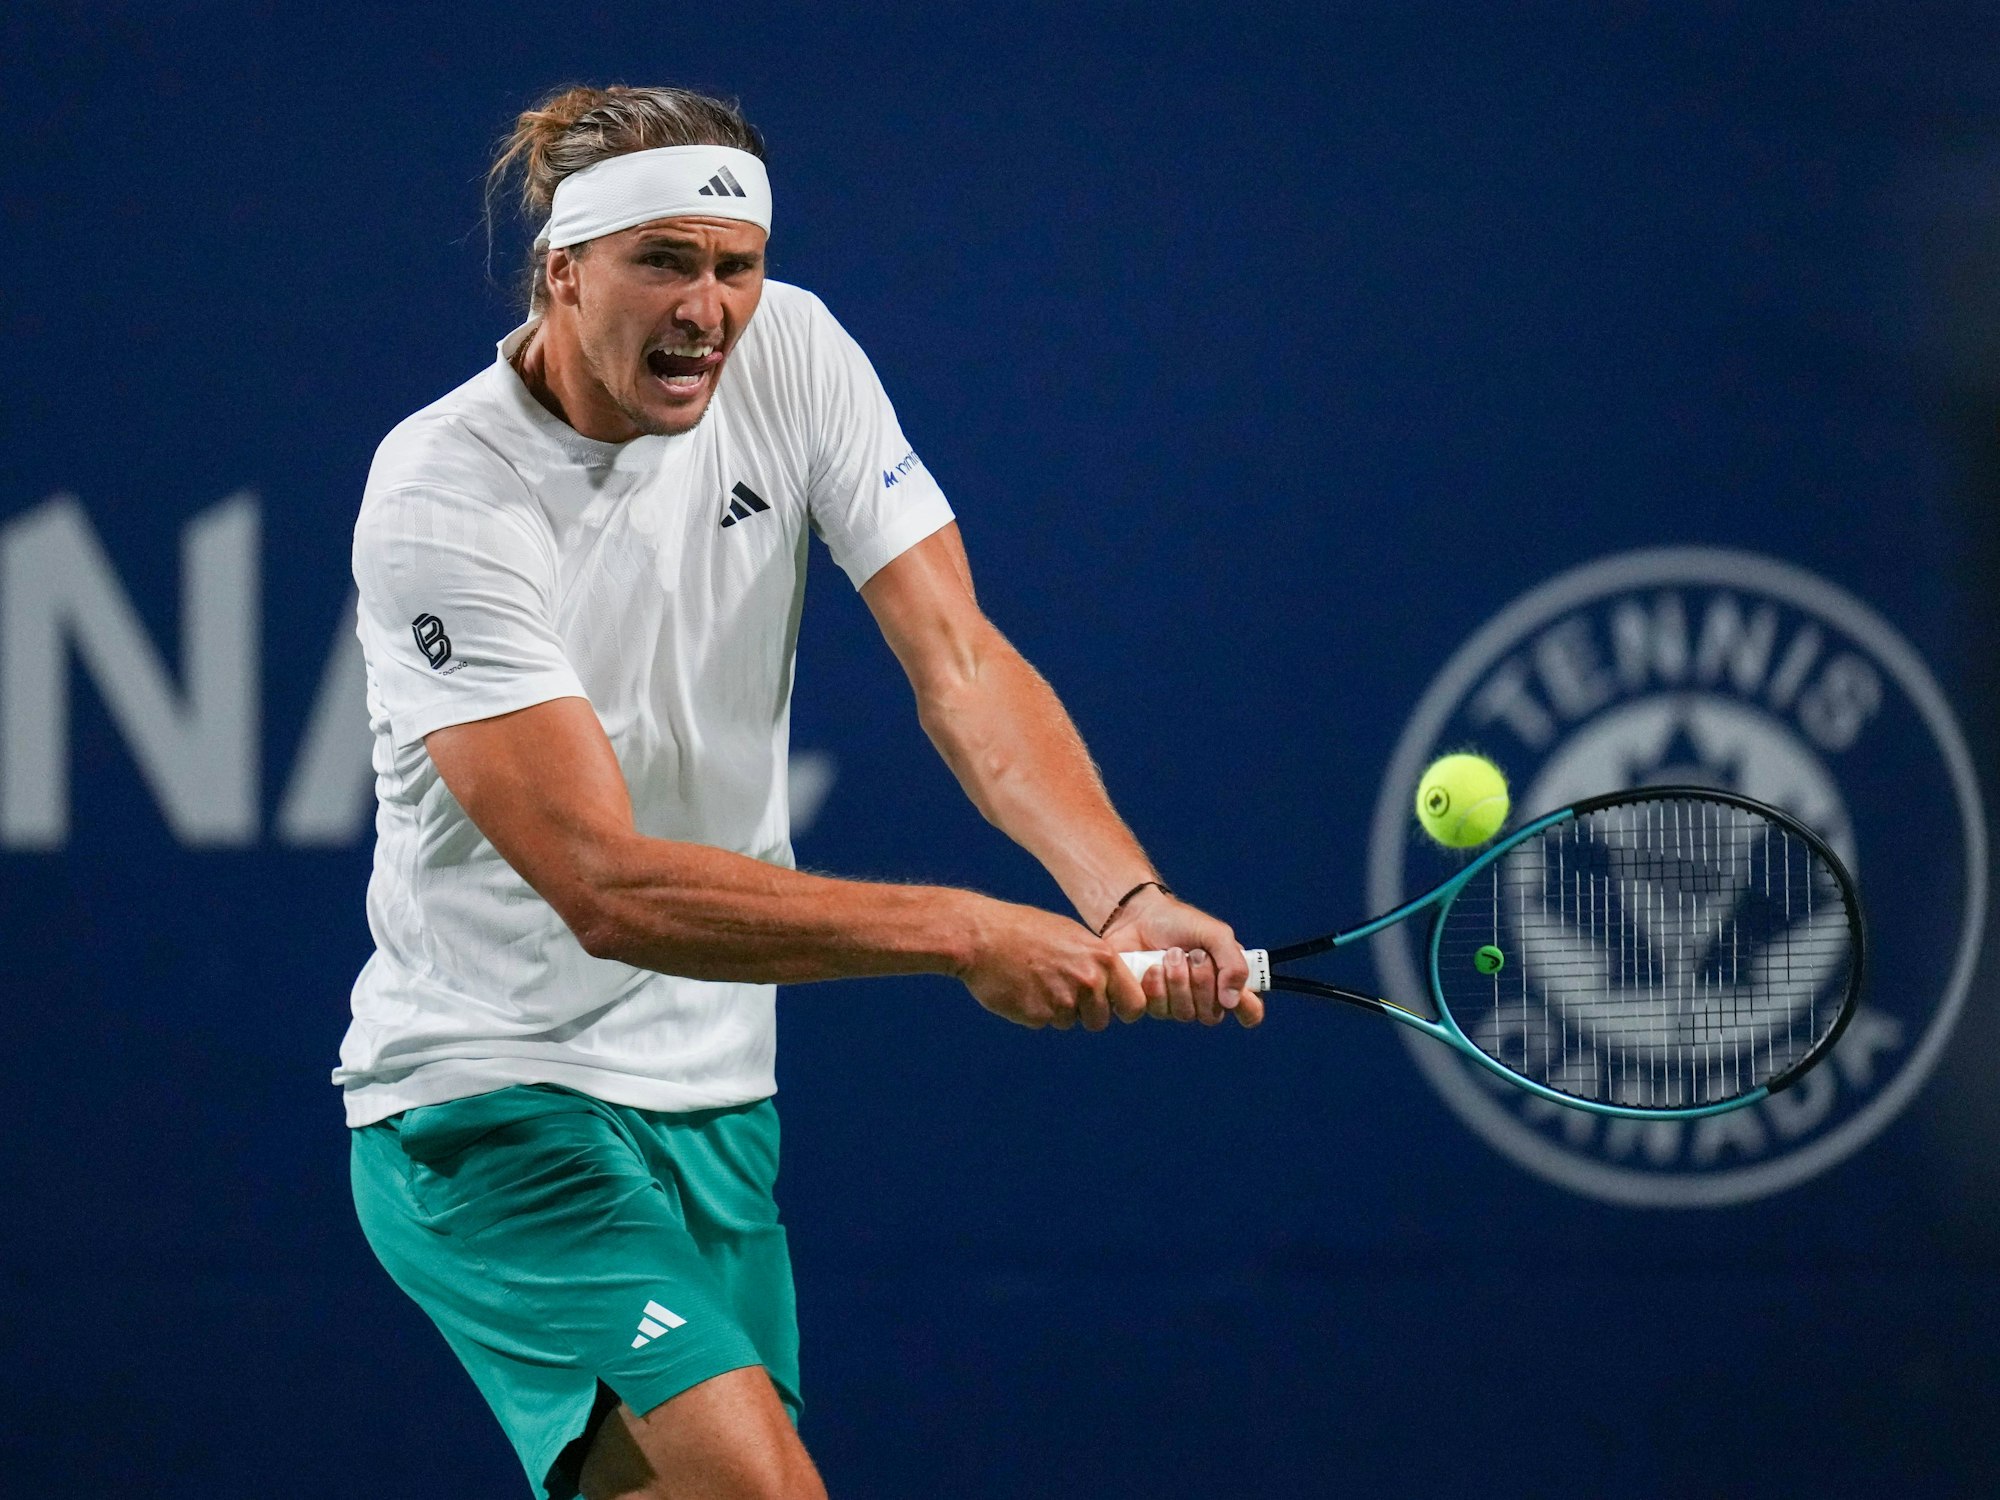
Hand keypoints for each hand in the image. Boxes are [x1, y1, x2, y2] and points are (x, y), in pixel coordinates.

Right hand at [954, 898, 1147, 1031]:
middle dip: (1084, 1013)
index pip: (1135, 1003)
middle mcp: (1088, 981)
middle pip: (1101, 1020)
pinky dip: (1034, 1011)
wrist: (980, 937)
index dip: (1124, 1008)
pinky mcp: (1039, 1015)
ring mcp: (1063, 1000)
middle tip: (1060, 990)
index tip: (1113, 1007)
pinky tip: (1021, 987)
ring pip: (1070, 1022)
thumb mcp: (1070, 935)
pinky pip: (1044, 1022)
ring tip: (1036, 981)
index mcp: (1102, 959)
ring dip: (1056, 1010)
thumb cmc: (1024, 930)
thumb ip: (1095, 961)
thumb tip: (1111, 983)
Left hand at [1099, 886, 1265, 1027]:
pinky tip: (1152, 966)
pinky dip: (1156, 986)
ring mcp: (1177, 1004)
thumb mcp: (1215, 934)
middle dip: (1203, 983)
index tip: (1237, 994)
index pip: (1249, 1011)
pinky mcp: (1151, 1004)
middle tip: (1195, 955)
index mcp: (1228, 979)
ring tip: (1170, 954)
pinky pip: (1159, 1011)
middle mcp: (1205, 997)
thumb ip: (1233, 963)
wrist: (1136, 916)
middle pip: (1213, 1015)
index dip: (1247, 1008)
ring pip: (1185, 1014)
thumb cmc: (1179, 922)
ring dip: (1178, 980)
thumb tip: (1233, 1000)